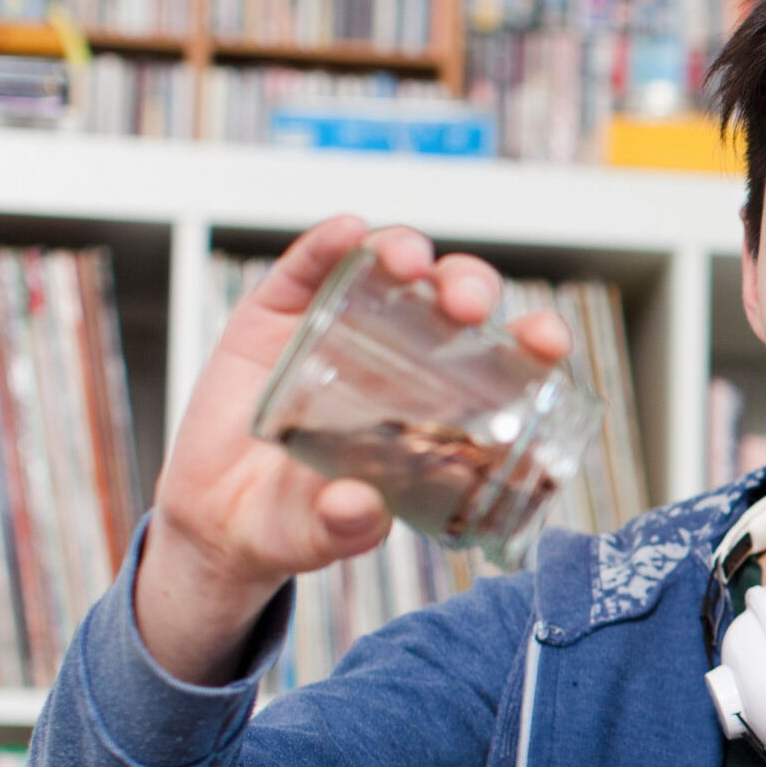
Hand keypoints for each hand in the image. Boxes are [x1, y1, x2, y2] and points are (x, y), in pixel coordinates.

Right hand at [135, 219, 570, 683]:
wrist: (218, 513)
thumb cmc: (296, 521)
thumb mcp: (322, 534)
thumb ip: (344, 528)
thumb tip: (358, 509)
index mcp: (443, 404)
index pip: (507, 359)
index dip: (533, 340)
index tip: (547, 342)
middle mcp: (404, 354)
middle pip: (455, 299)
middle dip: (470, 287)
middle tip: (465, 307)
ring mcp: (344, 324)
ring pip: (393, 267)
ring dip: (408, 252)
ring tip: (406, 263)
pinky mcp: (282, 310)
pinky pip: (310, 265)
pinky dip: (329, 243)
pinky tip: (345, 232)